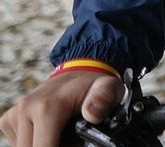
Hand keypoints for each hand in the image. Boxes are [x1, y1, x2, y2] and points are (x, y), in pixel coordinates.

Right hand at [1, 70, 123, 146]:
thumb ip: (103, 100)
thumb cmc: (94, 85)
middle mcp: (26, 108)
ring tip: (60, 136)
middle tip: (69, 141)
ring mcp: (16, 113)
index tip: (71, 145)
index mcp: (47, 107)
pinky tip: (46, 133)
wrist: (80, 72)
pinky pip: (16, 140)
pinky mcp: (10, 118)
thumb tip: (92, 114)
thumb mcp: (108, 88)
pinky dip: (31, 141)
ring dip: (41, 145)